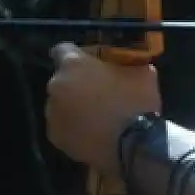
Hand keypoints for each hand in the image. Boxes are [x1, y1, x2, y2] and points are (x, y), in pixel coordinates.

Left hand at [46, 43, 161, 175]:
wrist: (133, 145)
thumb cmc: (137, 102)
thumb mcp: (142, 72)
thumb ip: (126, 64)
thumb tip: (125, 65)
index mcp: (73, 64)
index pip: (63, 49)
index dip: (78, 55)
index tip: (91, 62)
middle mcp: (56, 85)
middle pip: (63, 79)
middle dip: (77, 83)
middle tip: (99, 92)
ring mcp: (52, 113)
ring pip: (61, 104)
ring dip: (74, 106)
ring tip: (96, 116)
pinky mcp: (55, 136)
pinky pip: (63, 126)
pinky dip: (74, 127)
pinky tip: (92, 132)